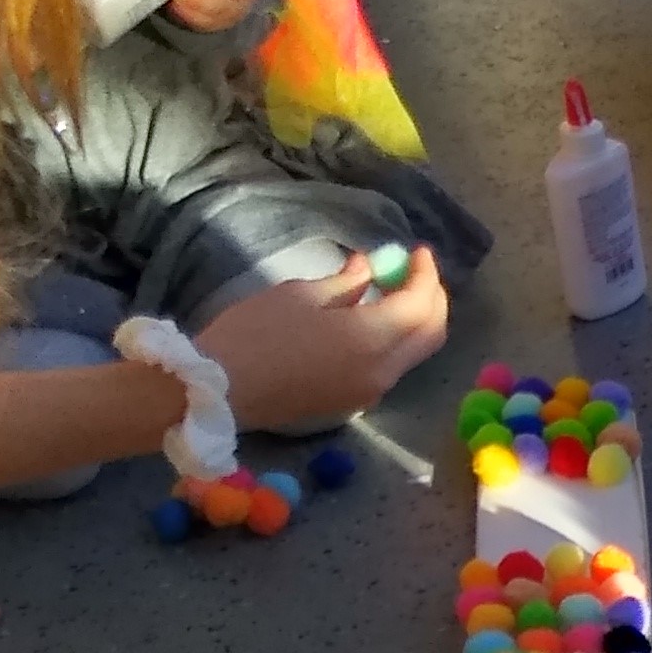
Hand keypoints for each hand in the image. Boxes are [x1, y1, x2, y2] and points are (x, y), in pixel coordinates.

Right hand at [194, 250, 448, 428]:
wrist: (220, 390)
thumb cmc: (255, 333)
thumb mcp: (300, 295)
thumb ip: (345, 283)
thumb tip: (368, 269)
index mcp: (371, 340)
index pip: (420, 305)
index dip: (425, 275)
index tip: (417, 251)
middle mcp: (383, 372)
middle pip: (430, 334)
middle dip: (431, 298)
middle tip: (415, 271)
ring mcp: (371, 391)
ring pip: (414, 353)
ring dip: (415, 320)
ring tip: (395, 289)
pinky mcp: (354, 401)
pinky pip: (391, 367)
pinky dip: (395, 339)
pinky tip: (375, 318)